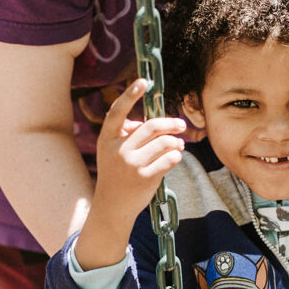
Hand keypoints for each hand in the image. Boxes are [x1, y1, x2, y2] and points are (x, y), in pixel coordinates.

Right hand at [76, 80, 185, 267]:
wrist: (112, 207)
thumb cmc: (116, 175)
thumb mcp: (112, 152)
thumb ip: (127, 134)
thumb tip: (153, 121)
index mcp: (107, 139)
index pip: (118, 112)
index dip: (130, 95)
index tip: (143, 81)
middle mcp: (118, 150)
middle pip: (151, 126)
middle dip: (170, 123)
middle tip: (181, 125)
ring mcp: (131, 164)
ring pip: (163, 142)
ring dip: (176, 141)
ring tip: (179, 144)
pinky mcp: (144, 178)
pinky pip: (169, 159)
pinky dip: (176, 155)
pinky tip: (176, 156)